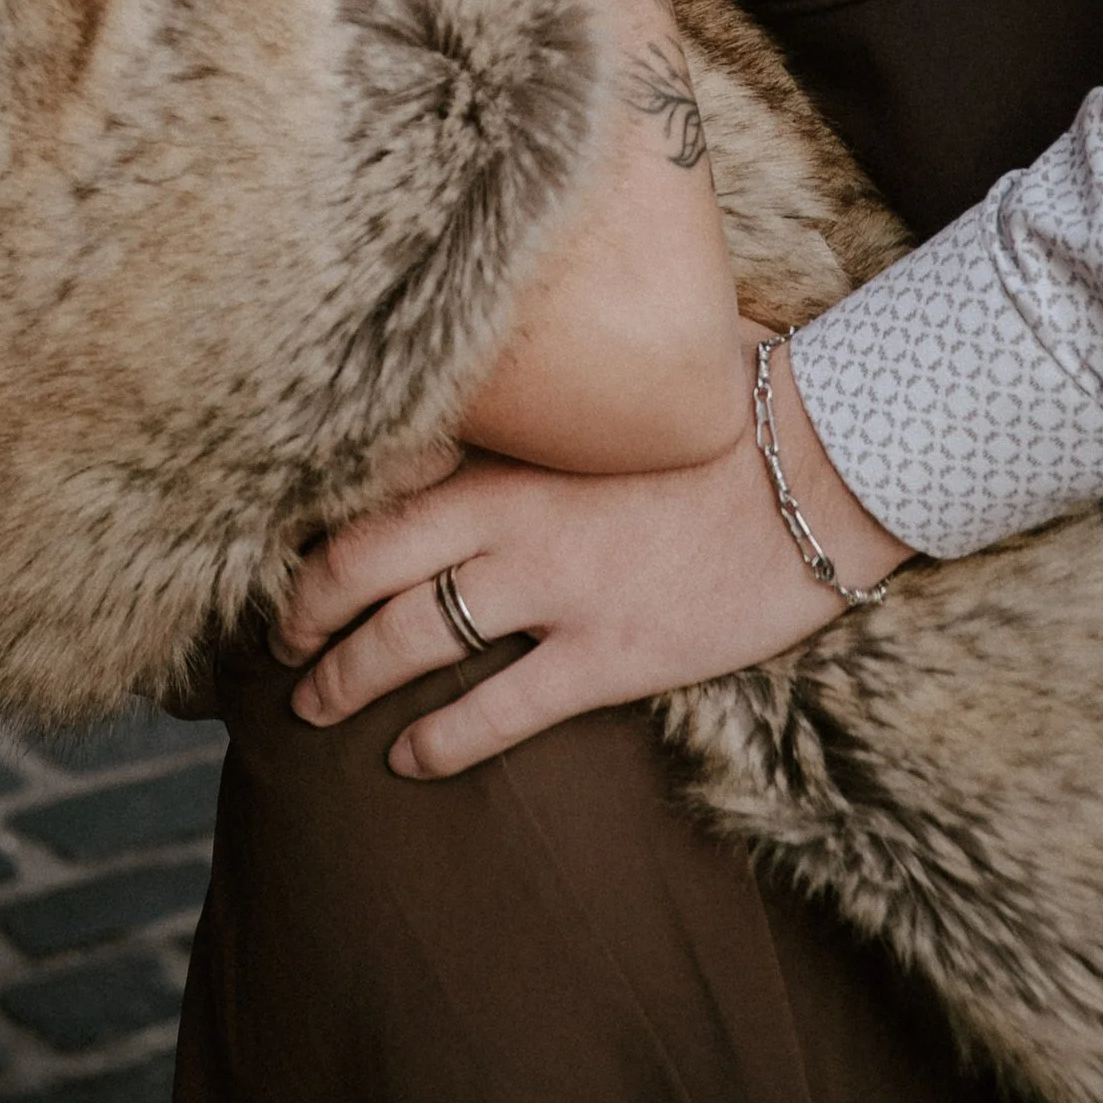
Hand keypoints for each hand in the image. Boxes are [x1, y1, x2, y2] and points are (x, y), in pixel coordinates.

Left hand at [273, 332, 910, 779]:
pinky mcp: (610, 655)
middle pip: (368, 570)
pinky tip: (405, 762)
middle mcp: (514, 518)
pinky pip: (499, 711)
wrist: (824, 466)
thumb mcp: (628, 374)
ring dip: (349, 681)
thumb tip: (541, 340)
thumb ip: (564, 378)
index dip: (320, 536)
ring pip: (413, 642)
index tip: (291, 563)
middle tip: (278, 647)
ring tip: (313, 708)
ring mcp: (558, 590)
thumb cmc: (735, 402)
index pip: (381, 492)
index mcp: (514, 449)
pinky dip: (440, 742)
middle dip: (308, 615)